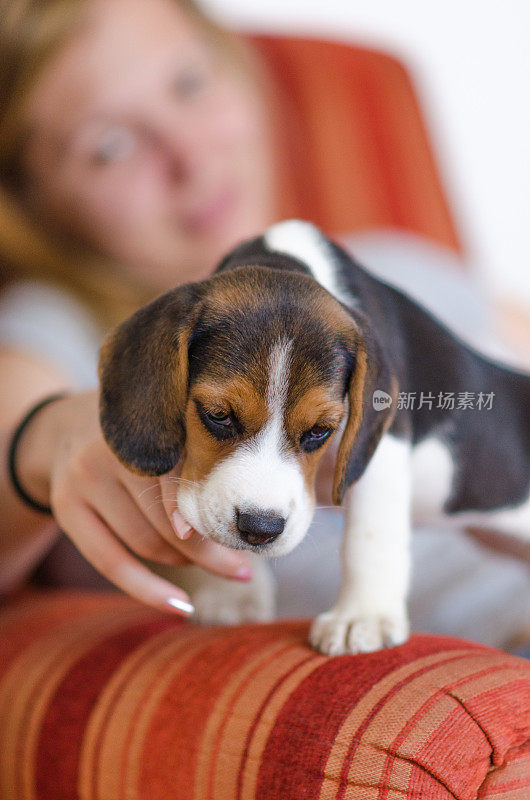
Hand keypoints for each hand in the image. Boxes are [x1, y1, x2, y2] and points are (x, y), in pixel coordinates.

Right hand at [17, 391, 251, 613]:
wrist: (68, 423)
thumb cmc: (144, 435)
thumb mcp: (173, 429)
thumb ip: (202, 460)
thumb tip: (247, 522)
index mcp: (148, 425)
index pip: (186, 481)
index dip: (213, 514)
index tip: (245, 539)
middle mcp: (111, 448)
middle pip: (169, 519)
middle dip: (208, 549)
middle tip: (240, 565)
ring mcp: (83, 478)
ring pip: (146, 543)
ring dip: (185, 563)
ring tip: (206, 562)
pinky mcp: (66, 507)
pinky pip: (111, 563)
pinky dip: (148, 590)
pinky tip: (181, 605)